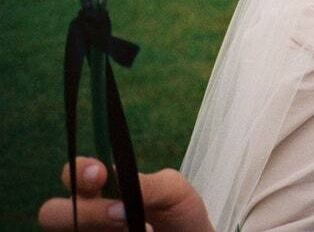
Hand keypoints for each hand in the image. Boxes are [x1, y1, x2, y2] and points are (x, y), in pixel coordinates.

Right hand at [38, 156, 213, 231]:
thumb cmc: (178, 212)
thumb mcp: (172, 190)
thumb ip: (146, 183)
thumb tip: (115, 180)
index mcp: (103, 188)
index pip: (72, 173)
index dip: (78, 171)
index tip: (99, 174)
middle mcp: (87, 215)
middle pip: (51, 213)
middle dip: (86, 211)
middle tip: (123, 213)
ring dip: (103, 228)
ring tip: (147, 231)